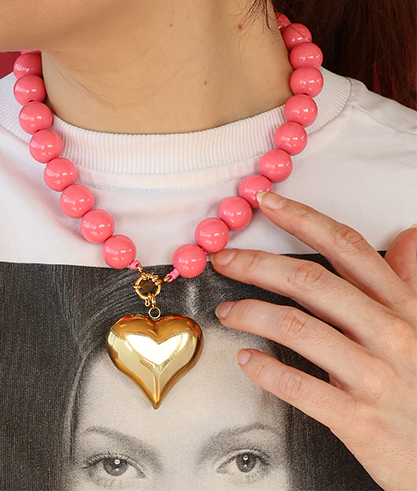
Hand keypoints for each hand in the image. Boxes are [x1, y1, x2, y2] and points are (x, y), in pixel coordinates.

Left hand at [212, 191, 416, 490]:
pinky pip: (299, 386)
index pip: (345, 247)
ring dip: (250, 314)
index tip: (266, 204)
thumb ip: (410, 280)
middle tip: (225, 260)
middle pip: (310, 282)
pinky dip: (264, 369)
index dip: (302, 219)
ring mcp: (373, 376)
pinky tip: (245, 359)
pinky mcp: (358, 419)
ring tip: (227, 312)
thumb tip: (406, 238)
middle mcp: (388, 332)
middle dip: (257, 264)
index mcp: (402, 306)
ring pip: (297, 328)